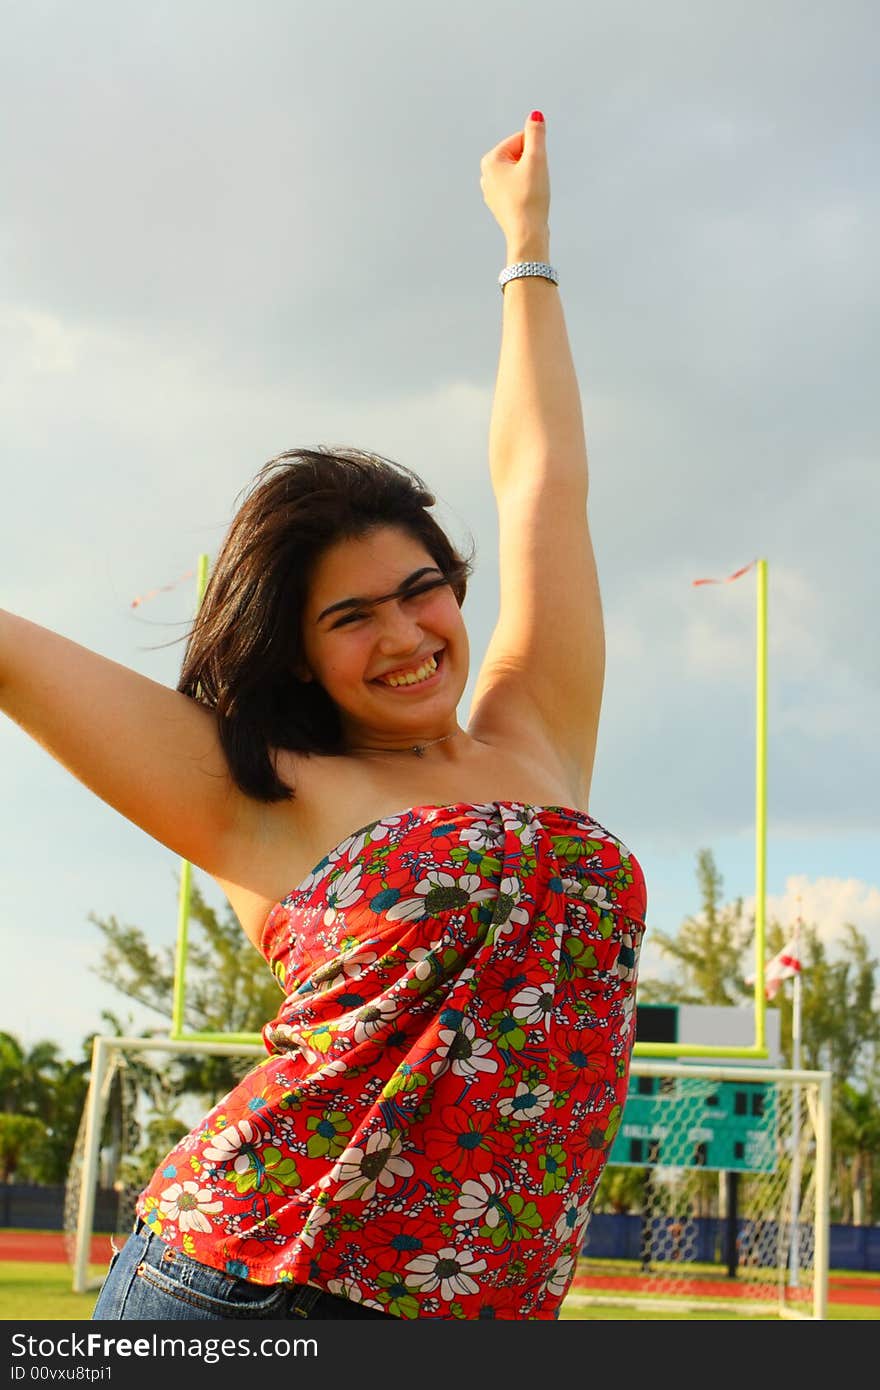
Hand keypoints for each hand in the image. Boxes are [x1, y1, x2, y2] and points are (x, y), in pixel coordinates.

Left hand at [480, 111, 549, 253]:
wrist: (527, 234)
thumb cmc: (530, 198)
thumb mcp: (536, 160)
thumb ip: (536, 134)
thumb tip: (535, 116)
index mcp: (490, 160)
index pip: (521, 140)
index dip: (535, 153)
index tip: (535, 171)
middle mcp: (486, 174)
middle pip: (519, 156)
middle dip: (532, 166)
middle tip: (534, 184)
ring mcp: (491, 191)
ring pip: (520, 173)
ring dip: (531, 179)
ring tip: (530, 195)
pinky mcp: (500, 204)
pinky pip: (518, 188)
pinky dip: (526, 192)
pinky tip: (527, 205)